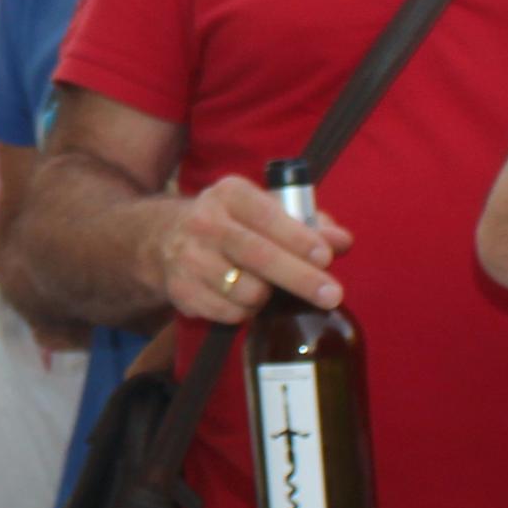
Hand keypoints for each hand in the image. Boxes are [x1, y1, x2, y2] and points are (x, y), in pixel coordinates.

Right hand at [149, 173, 346, 326]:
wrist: (164, 240)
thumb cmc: (233, 224)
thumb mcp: (265, 211)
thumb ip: (308, 224)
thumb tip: (343, 241)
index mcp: (230, 194)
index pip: (268, 216)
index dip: (299, 238)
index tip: (326, 257)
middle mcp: (205, 222)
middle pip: (259, 256)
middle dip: (300, 278)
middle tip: (332, 295)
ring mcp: (189, 258)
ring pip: (247, 291)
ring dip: (269, 298)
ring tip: (269, 289)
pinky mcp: (181, 291)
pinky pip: (230, 313)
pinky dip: (246, 312)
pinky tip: (244, 299)